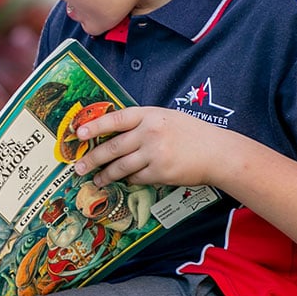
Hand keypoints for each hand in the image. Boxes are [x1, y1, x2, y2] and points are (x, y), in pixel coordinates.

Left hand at [73, 106, 227, 187]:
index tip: (78, 133)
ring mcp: (155, 153)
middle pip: (113, 147)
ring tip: (96, 180)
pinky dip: (128, 179)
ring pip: (121, 166)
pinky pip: (136, 177)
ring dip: (106, 175)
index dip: (95, 126)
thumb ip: (141, 122)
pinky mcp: (160, 172)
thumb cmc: (190, 133)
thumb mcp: (165, 118)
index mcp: (150, 115)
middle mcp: (150, 132)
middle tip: (78, 166)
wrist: (218, 152)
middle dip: (93, 158)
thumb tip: (111, 133)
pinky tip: (123, 180)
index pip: (116, 119)